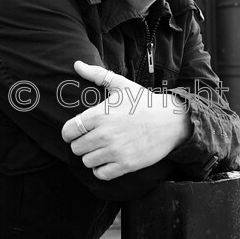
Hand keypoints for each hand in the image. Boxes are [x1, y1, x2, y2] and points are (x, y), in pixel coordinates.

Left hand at [61, 60, 190, 180]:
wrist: (171, 121)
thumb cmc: (144, 102)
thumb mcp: (121, 84)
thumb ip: (97, 74)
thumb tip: (76, 64)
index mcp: (100, 115)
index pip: (69, 131)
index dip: (69, 132)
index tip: (77, 131)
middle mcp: (105, 134)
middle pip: (76, 148)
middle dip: (81, 144)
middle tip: (91, 139)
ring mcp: (116, 151)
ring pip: (87, 162)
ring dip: (91, 156)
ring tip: (100, 149)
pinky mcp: (126, 165)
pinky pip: (101, 174)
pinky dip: (101, 169)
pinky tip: (107, 160)